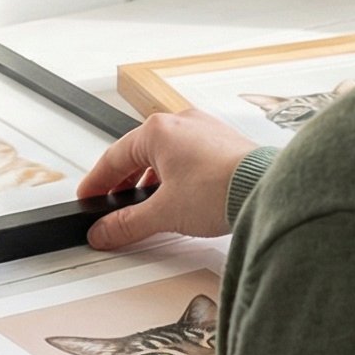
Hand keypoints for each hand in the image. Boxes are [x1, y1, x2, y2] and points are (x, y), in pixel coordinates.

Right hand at [77, 109, 257, 248]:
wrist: (266, 190)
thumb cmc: (221, 188)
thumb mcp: (164, 213)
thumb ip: (127, 225)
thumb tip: (104, 232)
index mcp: (158, 130)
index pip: (113, 157)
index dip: (96, 183)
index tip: (88, 197)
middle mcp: (181, 122)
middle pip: (138, 154)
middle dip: (124, 184)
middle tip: (113, 207)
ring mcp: (204, 130)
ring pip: (165, 155)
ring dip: (151, 181)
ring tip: (148, 208)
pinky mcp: (223, 142)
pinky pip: (188, 157)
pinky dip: (175, 176)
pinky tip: (179, 198)